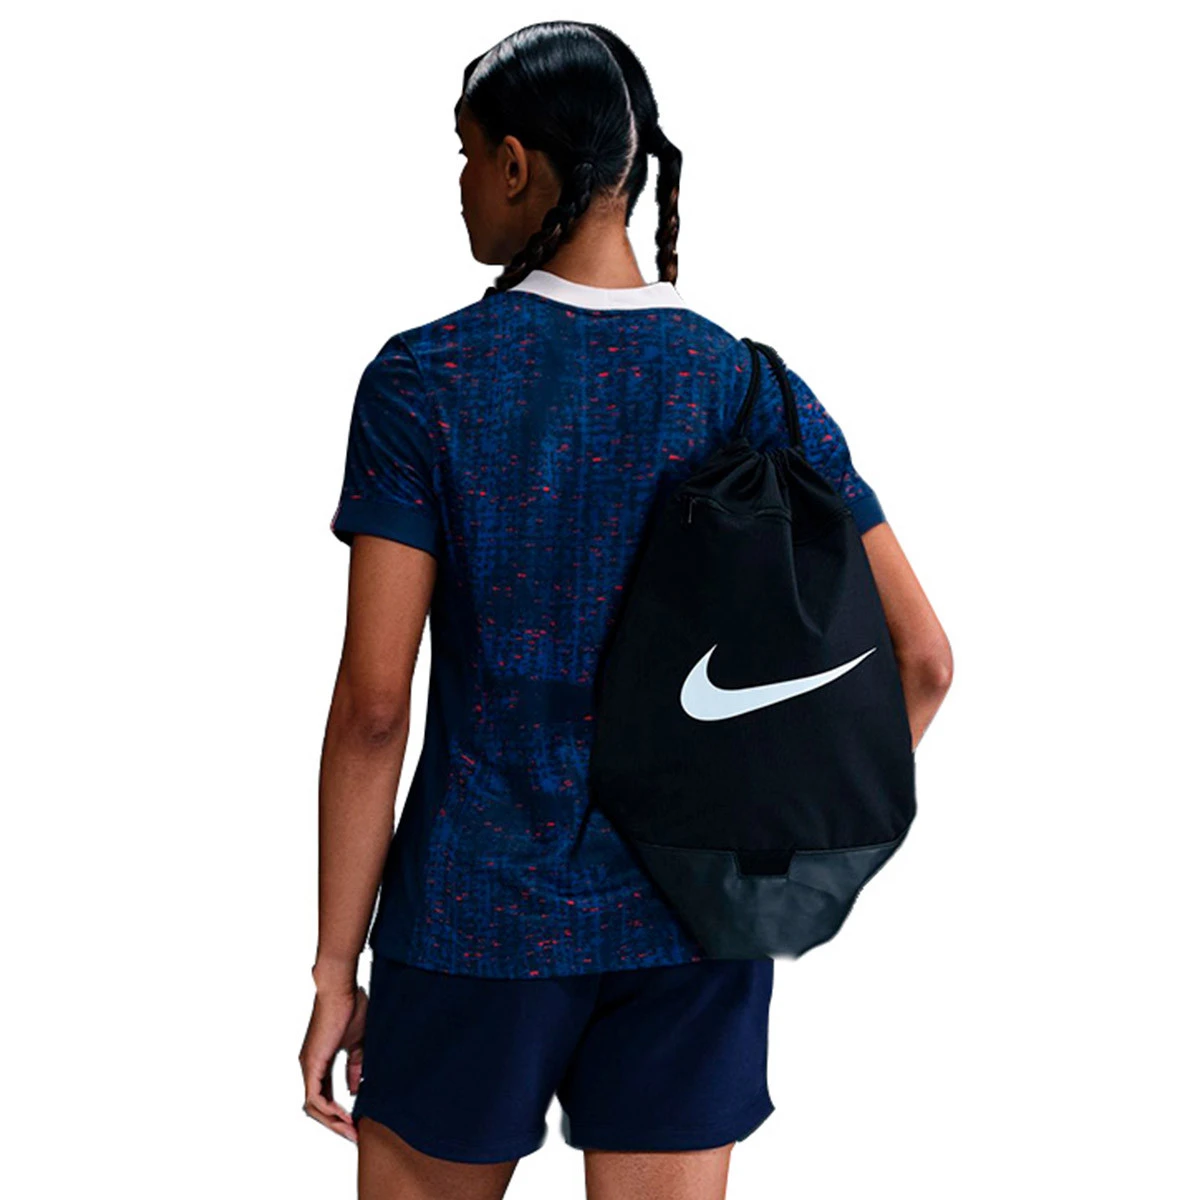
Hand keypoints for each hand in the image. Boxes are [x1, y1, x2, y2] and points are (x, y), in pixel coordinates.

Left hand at [299, 979, 368, 1141]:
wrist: (341, 989)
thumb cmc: (351, 1008)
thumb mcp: (357, 1044)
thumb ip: (355, 1067)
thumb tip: (353, 1090)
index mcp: (319, 1062)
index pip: (324, 1096)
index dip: (338, 1112)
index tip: (357, 1123)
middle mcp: (310, 1067)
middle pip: (317, 1107)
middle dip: (335, 1124)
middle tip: (354, 1135)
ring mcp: (308, 1066)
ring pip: (314, 1107)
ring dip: (332, 1122)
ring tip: (351, 1130)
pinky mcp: (312, 1063)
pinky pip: (315, 1097)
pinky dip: (328, 1109)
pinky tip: (344, 1115)